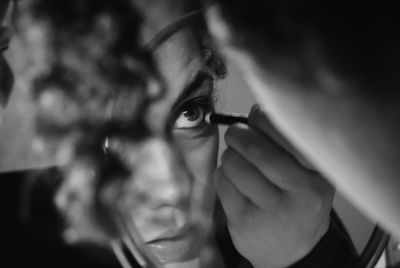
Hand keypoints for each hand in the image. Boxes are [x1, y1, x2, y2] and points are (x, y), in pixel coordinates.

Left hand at [214, 105, 333, 267]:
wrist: (294, 251)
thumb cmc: (298, 202)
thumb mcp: (310, 175)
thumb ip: (289, 144)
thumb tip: (257, 110)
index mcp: (317, 176)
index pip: (286, 134)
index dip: (262, 118)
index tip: (255, 116)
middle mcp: (298, 194)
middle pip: (256, 149)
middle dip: (238, 135)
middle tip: (235, 134)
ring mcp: (270, 211)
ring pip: (234, 164)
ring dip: (229, 155)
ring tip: (236, 159)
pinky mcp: (243, 222)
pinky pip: (222, 182)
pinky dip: (222, 173)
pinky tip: (231, 179)